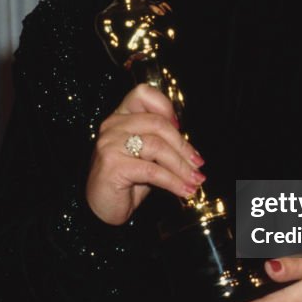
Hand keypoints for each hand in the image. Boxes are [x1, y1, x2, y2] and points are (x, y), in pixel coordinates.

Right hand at [85, 84, 204, 225]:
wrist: (103, 208)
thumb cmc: (127, 181)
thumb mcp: (146, 156)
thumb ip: (161, 142)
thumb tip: (191, 148)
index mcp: (120, 117)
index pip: (142, 94)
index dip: (165, 106)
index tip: (181, 127)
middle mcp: (112, 126)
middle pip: (157, 123)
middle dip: (183, 146)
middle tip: (198, 164)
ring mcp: (110, 144)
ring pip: (157, 146)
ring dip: (181, 166)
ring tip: (195, 180)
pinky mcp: (112, 166)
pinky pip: (152, 170)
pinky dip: (173, 182)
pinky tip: (184, 191)